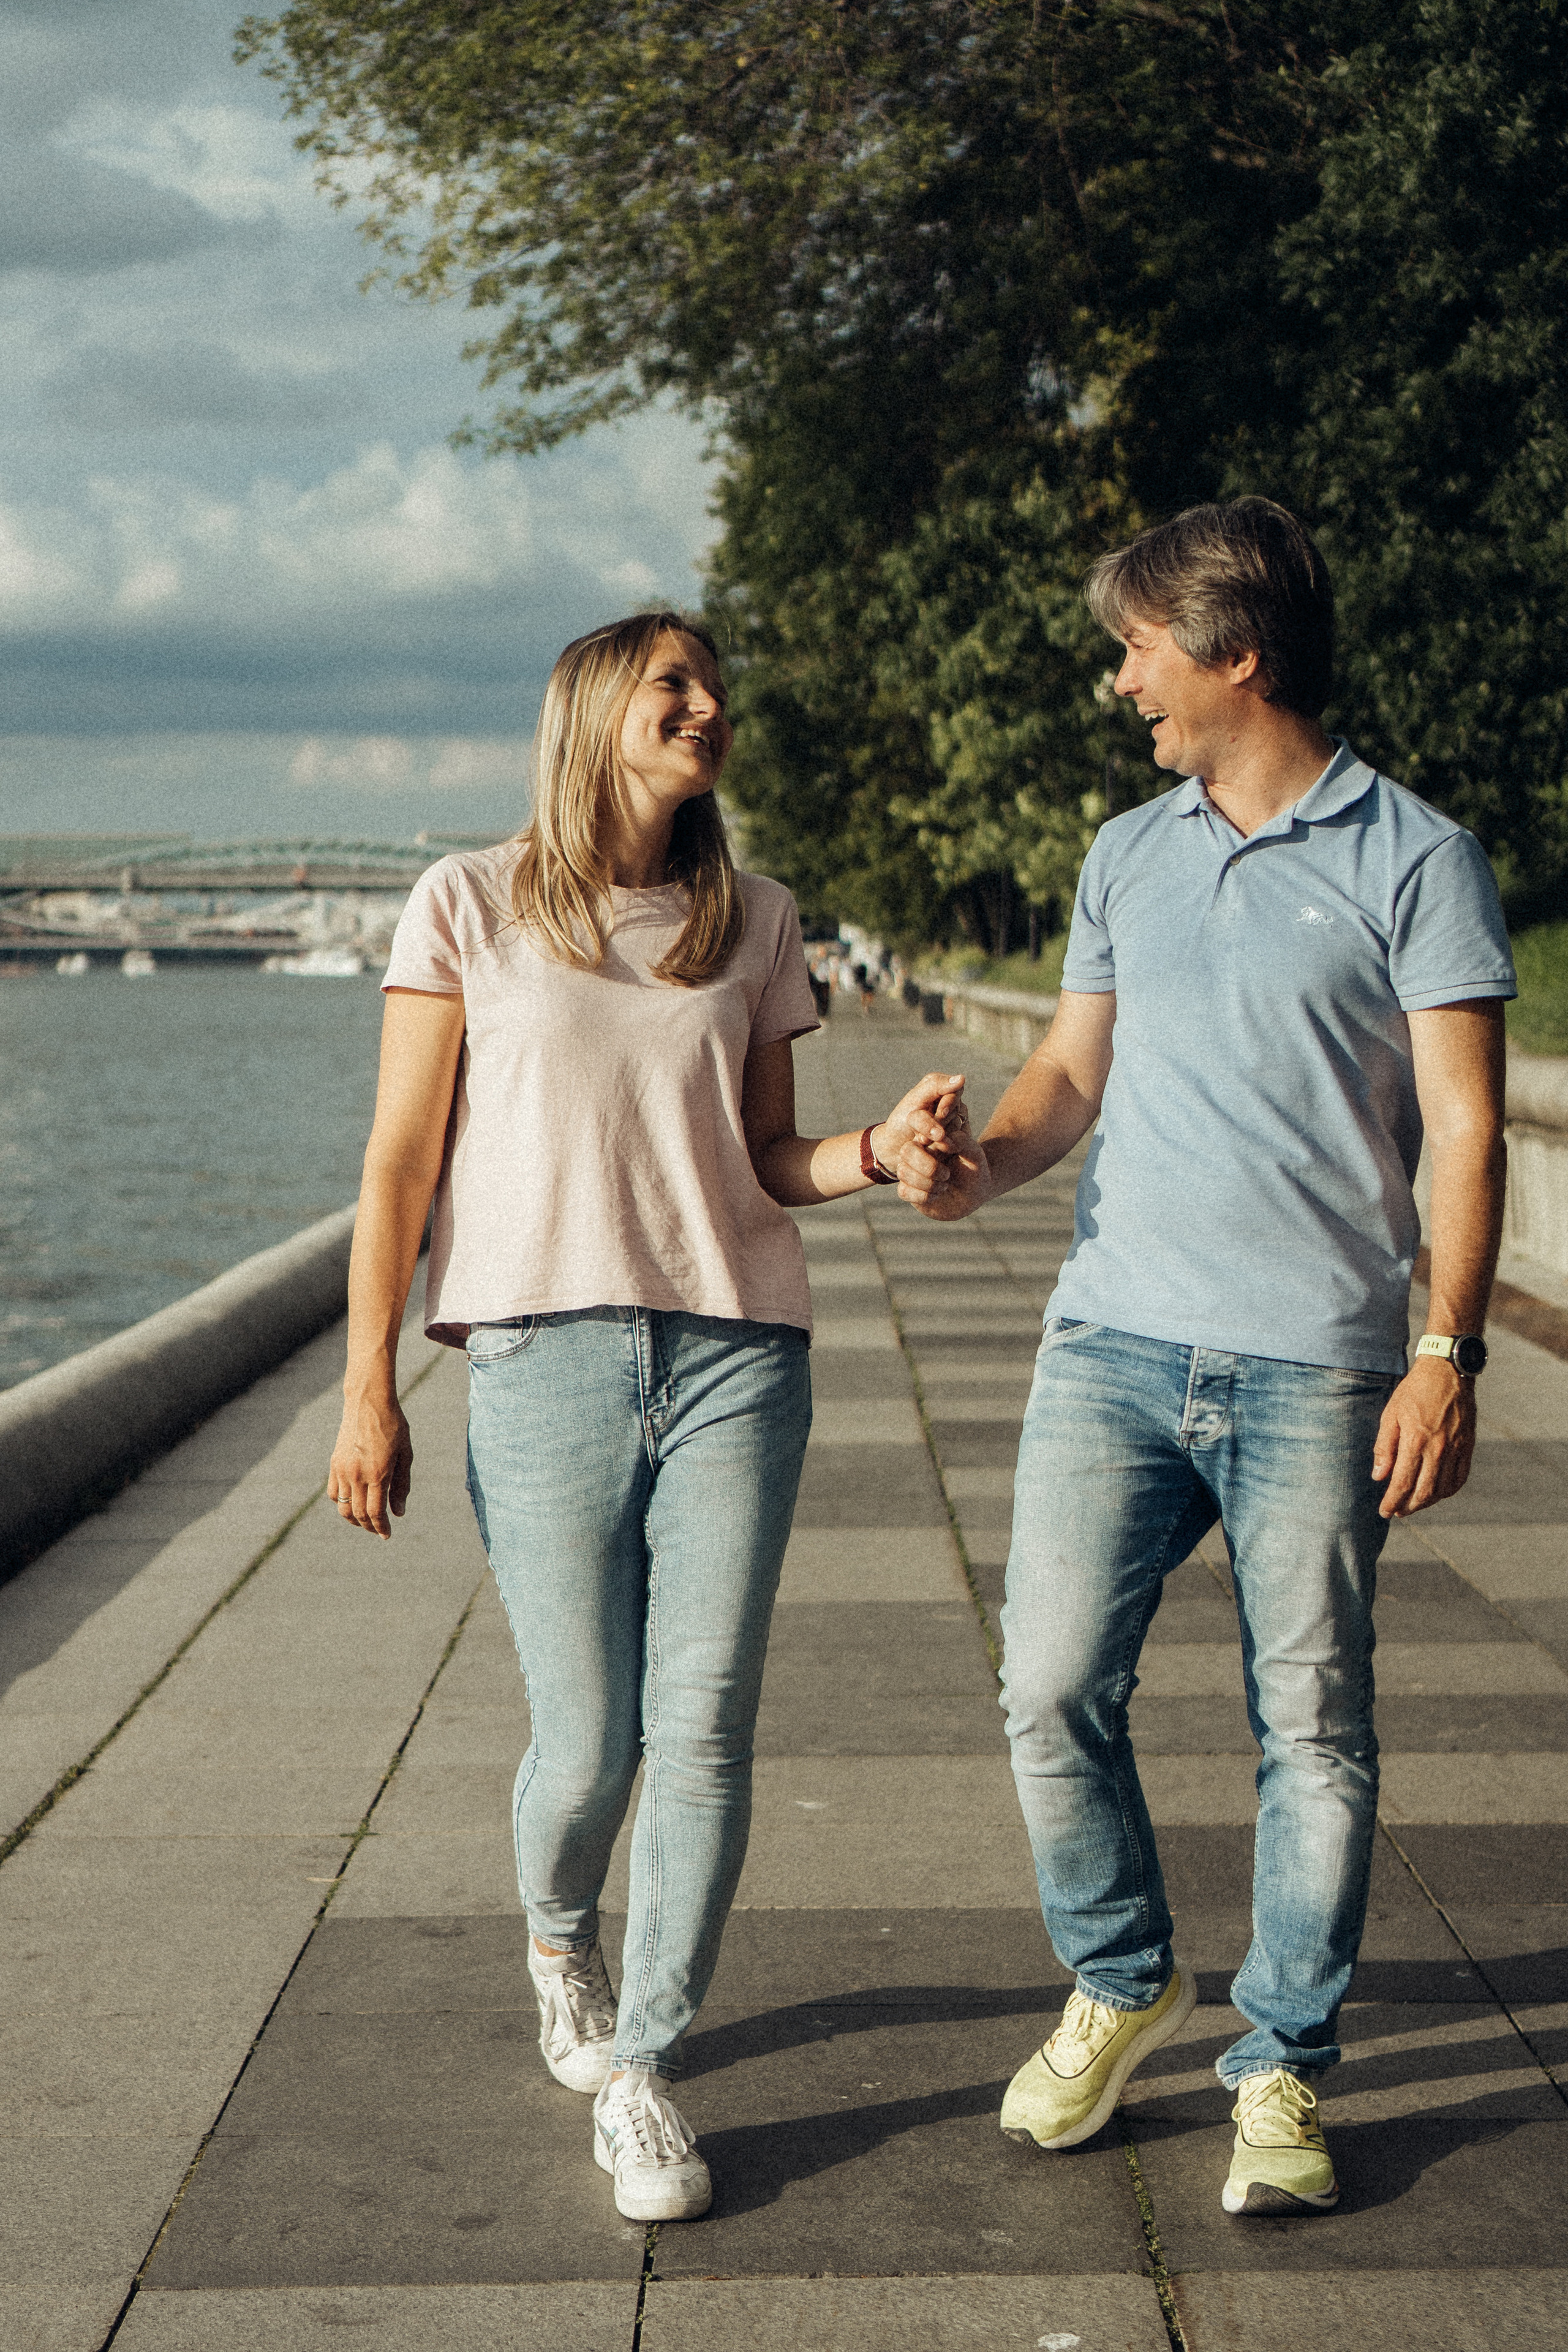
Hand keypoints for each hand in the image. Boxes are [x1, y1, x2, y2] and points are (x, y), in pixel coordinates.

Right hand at [328, 1393, 413, 1538]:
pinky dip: (342, 1504)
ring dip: (354, 1520)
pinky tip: (353, 1503)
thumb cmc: (393, 1426)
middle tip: (379, 1531)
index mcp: (378, 1473)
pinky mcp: (334, 1464)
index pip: (376, 1512)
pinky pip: (334, 1493)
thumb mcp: (406, 1454)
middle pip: (359, 1514)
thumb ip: (402, 1485)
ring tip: (365, 1522)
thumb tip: (398, 1513)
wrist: (368, 1402)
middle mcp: (358, 1474)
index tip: (387, 1534)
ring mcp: (343, 1469)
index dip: (381, 1527)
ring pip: (343, 1507)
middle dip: (370, 1527)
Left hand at [870, 1072, 969, 1169]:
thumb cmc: (901, 1121)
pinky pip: (958, 1143)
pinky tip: (930, 1150)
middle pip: (956, 1112)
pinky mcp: (957, 1141)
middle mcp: (952, 1104)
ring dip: (938, 1137)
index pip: (955, 1092)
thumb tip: (962, 1078)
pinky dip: (943, 1147)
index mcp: (941, 1089)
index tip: (941, 1114)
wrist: (895, 1148)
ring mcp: (956, 1123)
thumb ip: (936, 1086)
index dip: (949, 1104)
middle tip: (921, 1134)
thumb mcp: (915, 1100)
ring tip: (920, 1141)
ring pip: (958, 1128)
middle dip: (939, 1123)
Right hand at [896, 1124, 992, 1219]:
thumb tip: (941, 1141)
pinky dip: (923, 1196)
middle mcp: (916, 1153)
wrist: (974, 1194)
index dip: (925, 1130)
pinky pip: (904, 1191)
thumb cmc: (974, 1168)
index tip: (942, 1140)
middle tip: (947, 1174)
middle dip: (928, 1165)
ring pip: (903, 1172)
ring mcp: (910, 1171)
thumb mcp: (973, 1153)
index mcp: (929, 1138)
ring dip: (927, 1182)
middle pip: (906, 1151)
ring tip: (944, 1185)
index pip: (916, 1124)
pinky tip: (936, 1195)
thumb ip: (960, 1141)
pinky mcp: (908, 1190)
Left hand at [1372, 1356, 1475, 1516]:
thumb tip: (1379, 1476)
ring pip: (1443, 1489)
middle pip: (1423, 1492)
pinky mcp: (1468, 1446)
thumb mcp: (1390, 1415)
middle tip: (1397, 1512)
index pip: (1402, 1483)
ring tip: (1414, 1504)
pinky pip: (1460, 1478)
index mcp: (1415, 1441)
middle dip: (1408, 1507)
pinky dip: (1448, 1491)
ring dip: (1427, 1502)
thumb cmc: (1414, 1392)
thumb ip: (1384, 1447)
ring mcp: (1456, 1449)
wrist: (1447, 1372)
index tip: (1384, 1512)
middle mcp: (1438, 1449)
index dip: (1392, 1502)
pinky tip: (1437, 1492)